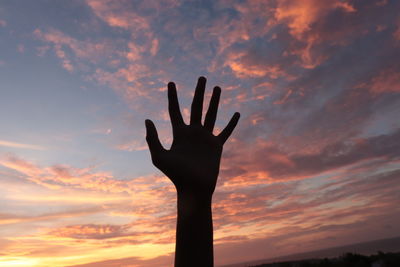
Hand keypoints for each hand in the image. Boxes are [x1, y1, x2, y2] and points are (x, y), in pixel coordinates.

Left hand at [145, 76, 239, 196]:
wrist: (194, 189)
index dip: (172, 96)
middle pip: (196, 107)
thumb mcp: (159, 156)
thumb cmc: (175, 175)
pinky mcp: (216, 146)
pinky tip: (236, 113)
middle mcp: (193, 133)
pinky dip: (232, 123)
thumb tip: (147, 119)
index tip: (170, 82)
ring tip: (217, 87)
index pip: (175, 110)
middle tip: (202, 77)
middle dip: (199, 92)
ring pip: (211, 114)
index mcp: (179, 133)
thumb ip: (152, 138)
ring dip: (214, 101)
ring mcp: (205, 138)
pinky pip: (225, 132)